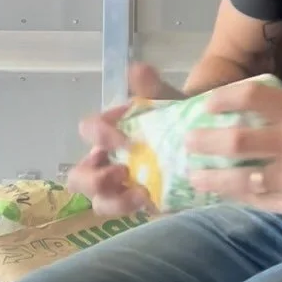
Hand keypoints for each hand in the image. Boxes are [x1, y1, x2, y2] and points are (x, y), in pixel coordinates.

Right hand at [68, 63, 179, 216]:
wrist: (203, 143)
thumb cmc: (176, 120)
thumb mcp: (168, 102)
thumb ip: (153, 88)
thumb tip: (137, 68)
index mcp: (110, 132)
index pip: (89, 130)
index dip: (100, 135)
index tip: (124, 140)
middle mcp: (106, 160)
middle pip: (78, 176)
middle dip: (92, 178)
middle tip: (121, 172)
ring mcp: (119, 186)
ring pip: (97, 201)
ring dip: (111, 200)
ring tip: (138, 194)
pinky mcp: (135, 204)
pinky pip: (120, 213)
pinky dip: (129, 209)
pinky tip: (150, 200)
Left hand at [186, 81, 281, 236]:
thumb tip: (250, 110)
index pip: (255, 97)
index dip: (224, 99)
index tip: (208, 105)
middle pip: (238, 139)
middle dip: (205, 140)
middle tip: (189, 141)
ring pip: (239, 175)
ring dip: (210, 175)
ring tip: (193, 173)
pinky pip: (253, 199)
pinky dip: (232, 195)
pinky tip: (219, 192)